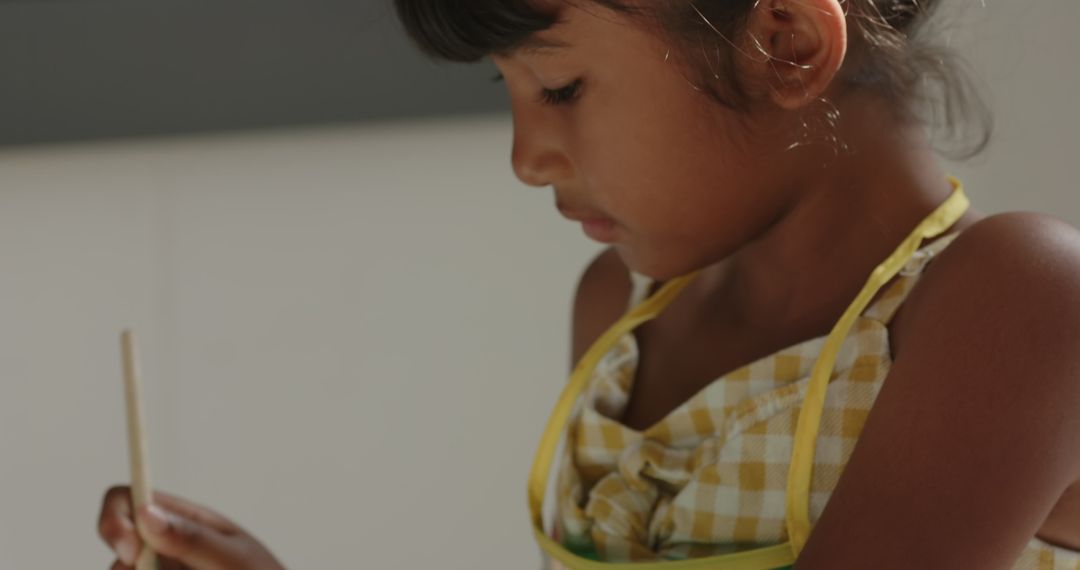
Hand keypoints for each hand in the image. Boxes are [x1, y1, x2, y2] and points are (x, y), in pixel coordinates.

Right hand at [98, 485, 285, 569]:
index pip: (129, 498)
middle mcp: (161, 544)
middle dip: (123, 563)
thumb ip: (192, 539)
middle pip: (114, 540)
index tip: (130, 549)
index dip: (114, 517)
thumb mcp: (234, 559)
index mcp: (181, 520)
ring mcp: (157, 568)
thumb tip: (146, 512)